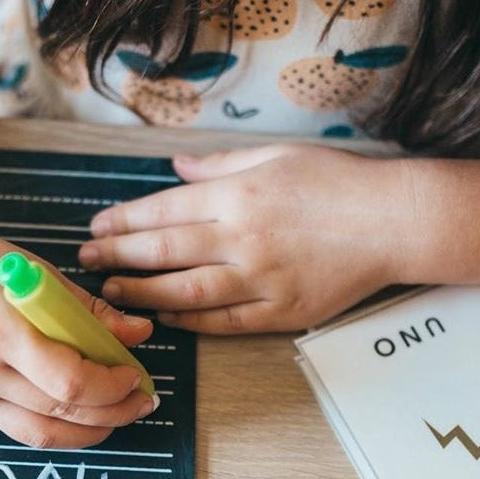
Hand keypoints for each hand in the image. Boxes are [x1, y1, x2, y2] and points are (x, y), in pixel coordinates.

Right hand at [0, 221, 156, 447]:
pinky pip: (20, 429)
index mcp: (1, 331)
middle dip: (112, 412)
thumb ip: (88, 311)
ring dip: (89, 432)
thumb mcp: (36, 273)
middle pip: (62, 411)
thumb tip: (139, 334)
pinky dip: (57, 427)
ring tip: (117, 416)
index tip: (136, 374)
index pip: (71, 381)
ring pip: (42, 433)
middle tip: (142, 401)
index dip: (112, 387)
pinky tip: (80, 416)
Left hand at [78, 143, 409, 333]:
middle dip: (118, 257)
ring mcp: (260, 279)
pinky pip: (222, 322)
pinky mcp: (279, 312)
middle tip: (87, 263)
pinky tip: (164, 317)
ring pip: (185, 291)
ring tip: (112, 293)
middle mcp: (243, 238)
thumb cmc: (337, 183)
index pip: (164, 210)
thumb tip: (176, 170)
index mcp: (240, 195)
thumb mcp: (277, 156)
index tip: (96, 230)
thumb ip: (220, 166)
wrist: (392, 223)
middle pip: (164, 251)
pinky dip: (188, 321)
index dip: (123, 223)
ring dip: (142, 294)